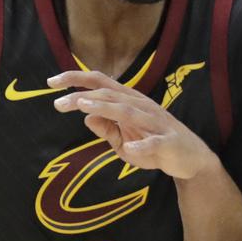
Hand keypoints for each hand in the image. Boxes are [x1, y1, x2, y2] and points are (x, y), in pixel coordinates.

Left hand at [48, 70, 215, 179]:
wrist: (190, 160)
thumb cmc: (153, 145)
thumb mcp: (123, 139)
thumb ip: (105, 128)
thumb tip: (85, 117)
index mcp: (128, 101)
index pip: (100, 84)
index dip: (76, 79)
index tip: (51, 82)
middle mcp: (141, 106)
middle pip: (109, 95)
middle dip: (82, 97)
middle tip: (58, 103)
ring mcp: (155, 123)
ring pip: (128, 111)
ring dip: (105, 108)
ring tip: (83, 107)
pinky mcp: (168, 142)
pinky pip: (154, 142)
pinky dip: (142, 145)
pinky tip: (129, 149)